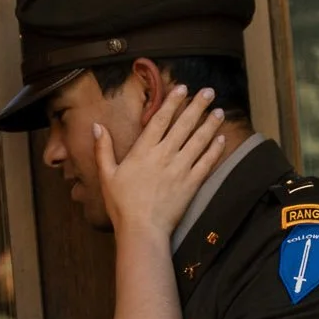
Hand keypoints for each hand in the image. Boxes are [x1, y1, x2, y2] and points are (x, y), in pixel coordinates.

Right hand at [97, 85, 226, 239]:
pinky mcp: (191, 184)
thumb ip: (103, 149)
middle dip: (197, 106)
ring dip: (210, 124)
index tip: (183, 88)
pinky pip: (206, 162)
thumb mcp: (106, 175)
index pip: (160, 119)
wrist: (142, 230)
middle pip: (184, 124)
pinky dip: (215, 149)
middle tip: (209, 91)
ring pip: (199, 140)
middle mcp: (164, 155)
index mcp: (143, 151)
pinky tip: (221, 139)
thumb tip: (96, 126)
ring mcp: (180, 169)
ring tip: (219, 111)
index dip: (172, 102)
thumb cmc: (121, 205)